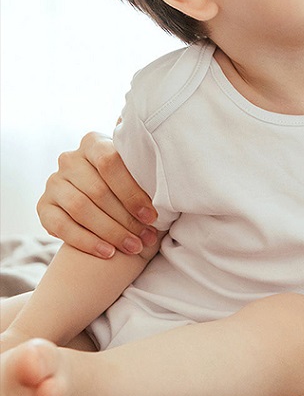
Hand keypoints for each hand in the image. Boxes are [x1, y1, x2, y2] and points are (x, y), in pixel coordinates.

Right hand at [37, 132, 156, 258]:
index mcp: (92, 142)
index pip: (110, 163)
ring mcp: (53, 182)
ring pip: (81, 209)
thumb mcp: (131, 167)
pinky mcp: (43, 206)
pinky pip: (62, 226)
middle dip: (126, 218)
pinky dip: (87, 242)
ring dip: (110, 232)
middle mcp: (69, 159)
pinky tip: (107, 253)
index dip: (132, 191)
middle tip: (147, 237)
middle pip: (97, 191)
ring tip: (133, 247)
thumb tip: (169, 157)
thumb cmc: (122, 181)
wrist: (94, 197)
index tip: (152, 216)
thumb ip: (142, 164)